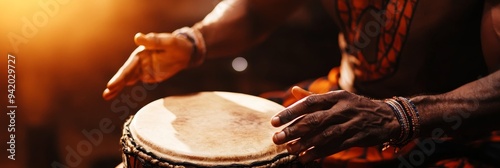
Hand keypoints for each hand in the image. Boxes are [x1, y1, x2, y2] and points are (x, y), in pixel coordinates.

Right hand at [102, 32, 192, 99]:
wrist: (185, 52)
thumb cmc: (176, 44)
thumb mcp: (167, 42)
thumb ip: (153, 41)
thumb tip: (137, 37)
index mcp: (141, 53)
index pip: (129, 67)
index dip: (120, 77)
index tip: (111, 85)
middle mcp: (139, 62)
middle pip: (126, 75)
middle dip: (116, 84)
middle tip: (105, 94)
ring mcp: (143, 70)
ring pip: (128, 80)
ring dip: (117, 88)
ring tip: (106, 96)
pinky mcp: (149, 76)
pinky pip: (136, 82)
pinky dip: (125, 87)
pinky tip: (115, 93)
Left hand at [270, 88, 399, 162]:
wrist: (388, 117)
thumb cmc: (356, 107)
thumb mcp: (338, 97)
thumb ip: (314, 97)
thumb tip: (292, 91)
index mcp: (336, 96)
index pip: (309, 102)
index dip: (290, 112)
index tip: (274, 121)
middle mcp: (342, 108)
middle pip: (313, 120)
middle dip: (293, 130)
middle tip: (277, 138)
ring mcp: (351, 123)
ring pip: (324, 134)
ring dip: (305, 143)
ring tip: (290, 150)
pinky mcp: (358, 137)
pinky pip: (335, 146)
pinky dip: (320, 152)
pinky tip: (306, 157)